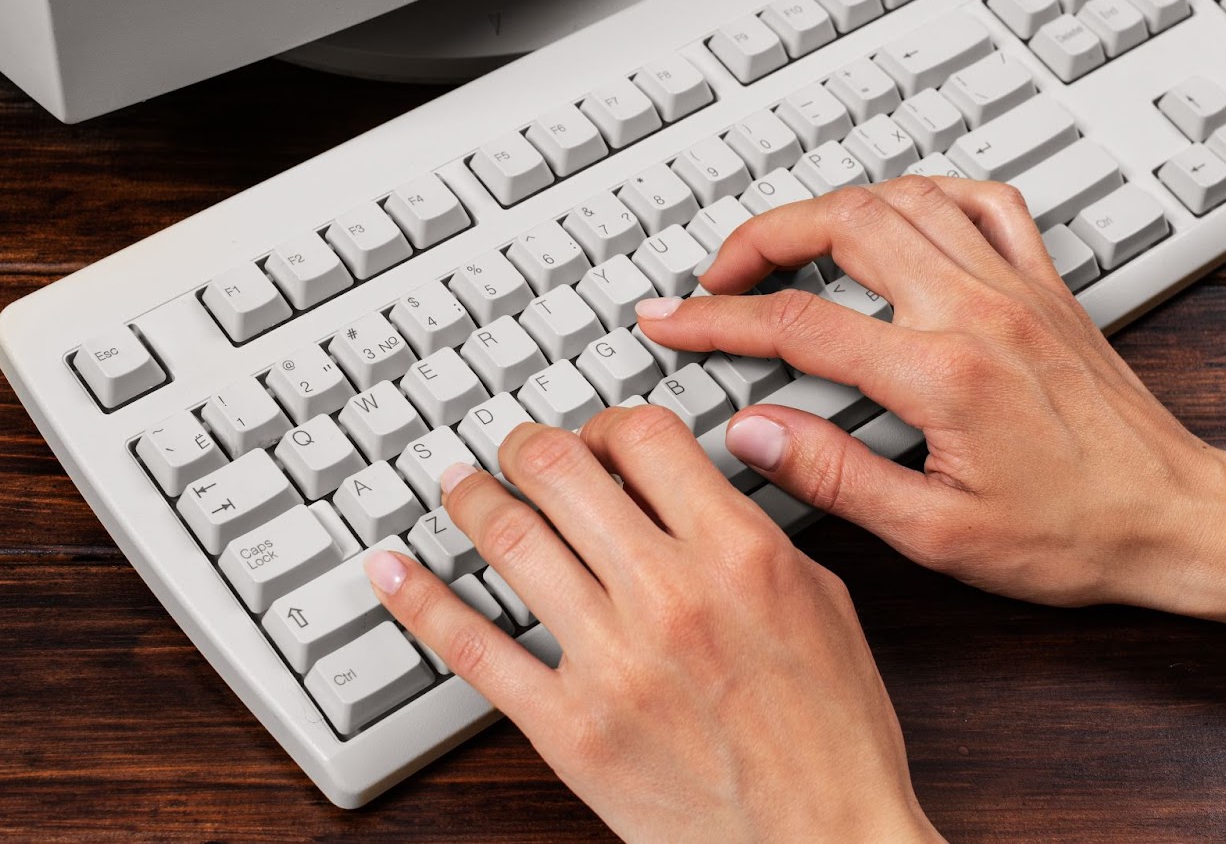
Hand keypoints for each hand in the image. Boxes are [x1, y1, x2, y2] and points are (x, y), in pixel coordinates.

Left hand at [364, 409, 942, 842]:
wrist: (823, 842)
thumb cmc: (833, 734)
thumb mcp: (821, 602)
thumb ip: (749, 530)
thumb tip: (683, 484)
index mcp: (738, 552)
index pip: (643, 436)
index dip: (608, 423)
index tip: (598, 439)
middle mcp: (668, 593)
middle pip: (559, 470)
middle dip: (526, 445)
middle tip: (514, 450)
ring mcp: (611, 661)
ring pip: (509, 540)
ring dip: (469, 498)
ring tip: (457, 485)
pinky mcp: (569, 728)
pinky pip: (473, 649)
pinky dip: (420, 601)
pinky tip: (392, 572)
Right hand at [636, 177, 1225, 616]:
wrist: (1176, 519)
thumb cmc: (1072, 536)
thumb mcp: (936, 534)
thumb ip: (834, 474)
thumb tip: (754, 431)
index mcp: (944, 374)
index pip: (798, 323)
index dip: (716, 319)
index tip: (670, 319)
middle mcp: (979, 311)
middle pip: (843, 224)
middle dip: (761, 237)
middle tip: (717, 275)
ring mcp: (1016, 287)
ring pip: (904, 198)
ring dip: (830, 208)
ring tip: (787, 244)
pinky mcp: (1045, 285)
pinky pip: (982, 201)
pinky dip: (925, 194)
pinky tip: (897, 217)